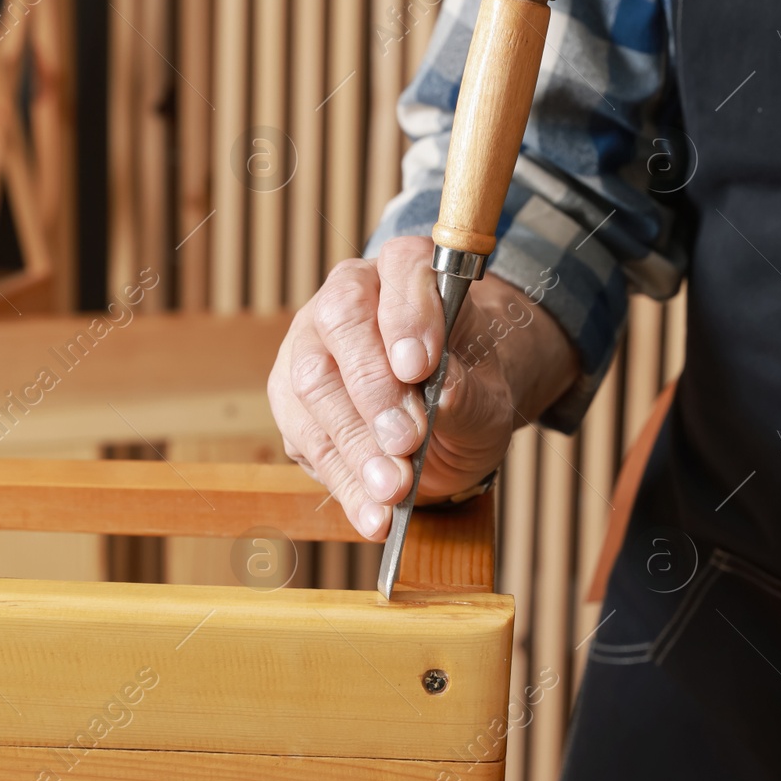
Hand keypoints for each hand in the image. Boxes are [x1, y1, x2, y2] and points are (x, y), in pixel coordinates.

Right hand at [269, 235, 577, 540]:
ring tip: (392, 488)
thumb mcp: (489, 398)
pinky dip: (342, 481)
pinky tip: (372, 513)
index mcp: (407, 272)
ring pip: (313, 382)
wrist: (451, 423)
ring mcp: (312, 345)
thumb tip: (443, 395)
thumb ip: (469, 393)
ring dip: (354, 443)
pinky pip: (304, 437)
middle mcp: (350, 298)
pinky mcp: (291, 400)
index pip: (400, 267)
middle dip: (374, 389)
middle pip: (342, 322)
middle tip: (406, 440)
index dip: (406, 314)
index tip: (420, 366)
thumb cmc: (471, 391)